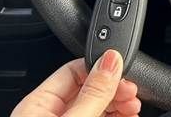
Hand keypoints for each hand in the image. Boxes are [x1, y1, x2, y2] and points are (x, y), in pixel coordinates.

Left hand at [11, 50, 140, 116]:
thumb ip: (93, 93)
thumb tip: (110, 60)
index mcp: (36, 106)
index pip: (73, 70)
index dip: (101, 67)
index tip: (123, 69)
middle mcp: (49, 116)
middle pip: (89, 89)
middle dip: (114, 88)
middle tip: (132, 91)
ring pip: (97, 107)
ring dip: (119, 104)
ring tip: (134, 106)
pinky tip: (128, 115)